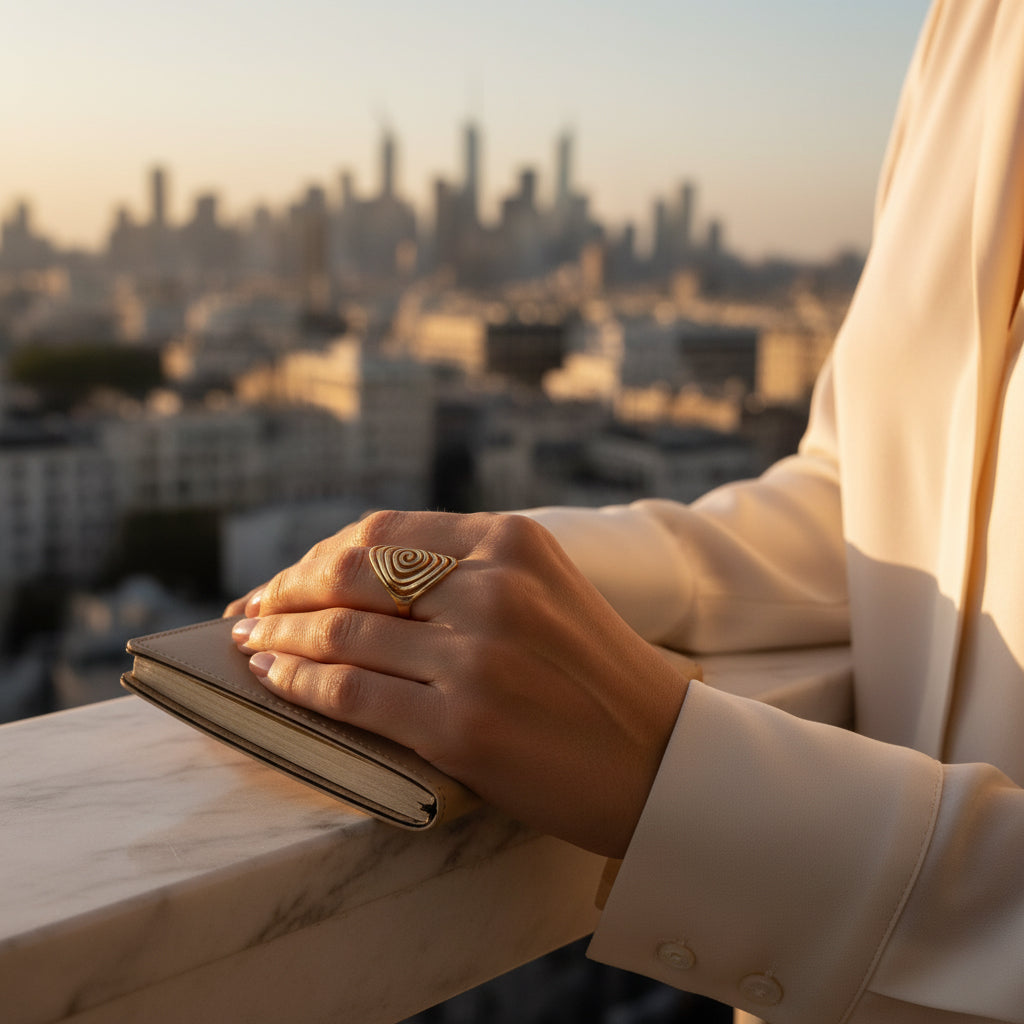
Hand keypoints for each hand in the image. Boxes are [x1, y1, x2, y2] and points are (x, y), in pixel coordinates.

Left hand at [230, 509, 690, 856]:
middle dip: (284, 590)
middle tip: (250, 609)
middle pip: (351, 573)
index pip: (384, 532)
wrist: (662, 760)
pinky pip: (353, 695)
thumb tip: (359, 576)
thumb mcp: (546, 590)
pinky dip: (301, 684)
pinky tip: (276, 680)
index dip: (318, 554)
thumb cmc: (598, 678)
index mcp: (515, 542)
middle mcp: (494, 588)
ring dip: (280, 637)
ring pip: (342, 634)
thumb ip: (469, 570)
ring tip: (252, 645)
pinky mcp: (462, 728)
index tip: (285, 577)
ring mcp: (477, 658)